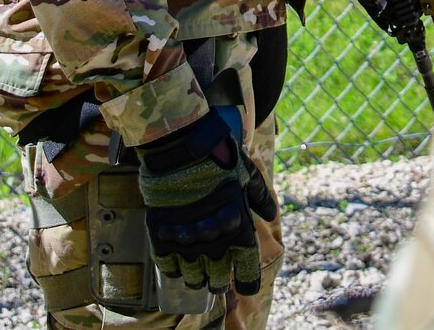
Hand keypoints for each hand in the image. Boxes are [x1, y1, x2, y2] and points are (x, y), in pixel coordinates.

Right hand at [137, 115, 277, 295]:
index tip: (246, 285)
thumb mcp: (247, 175)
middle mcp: (215, 243)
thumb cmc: (219, 160)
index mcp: (240, 230)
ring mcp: (188, 242)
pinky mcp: (163, 237)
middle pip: (219, 281)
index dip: (248, 283)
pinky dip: (173, 270)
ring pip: (193, 278)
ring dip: (197, 280)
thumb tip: (269, 214)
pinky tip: (177, 265)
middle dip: (220, 283)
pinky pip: (168, 266)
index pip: (248, 271)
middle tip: (218, 279)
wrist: (182, 148)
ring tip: (197, 276)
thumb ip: (260, 198)